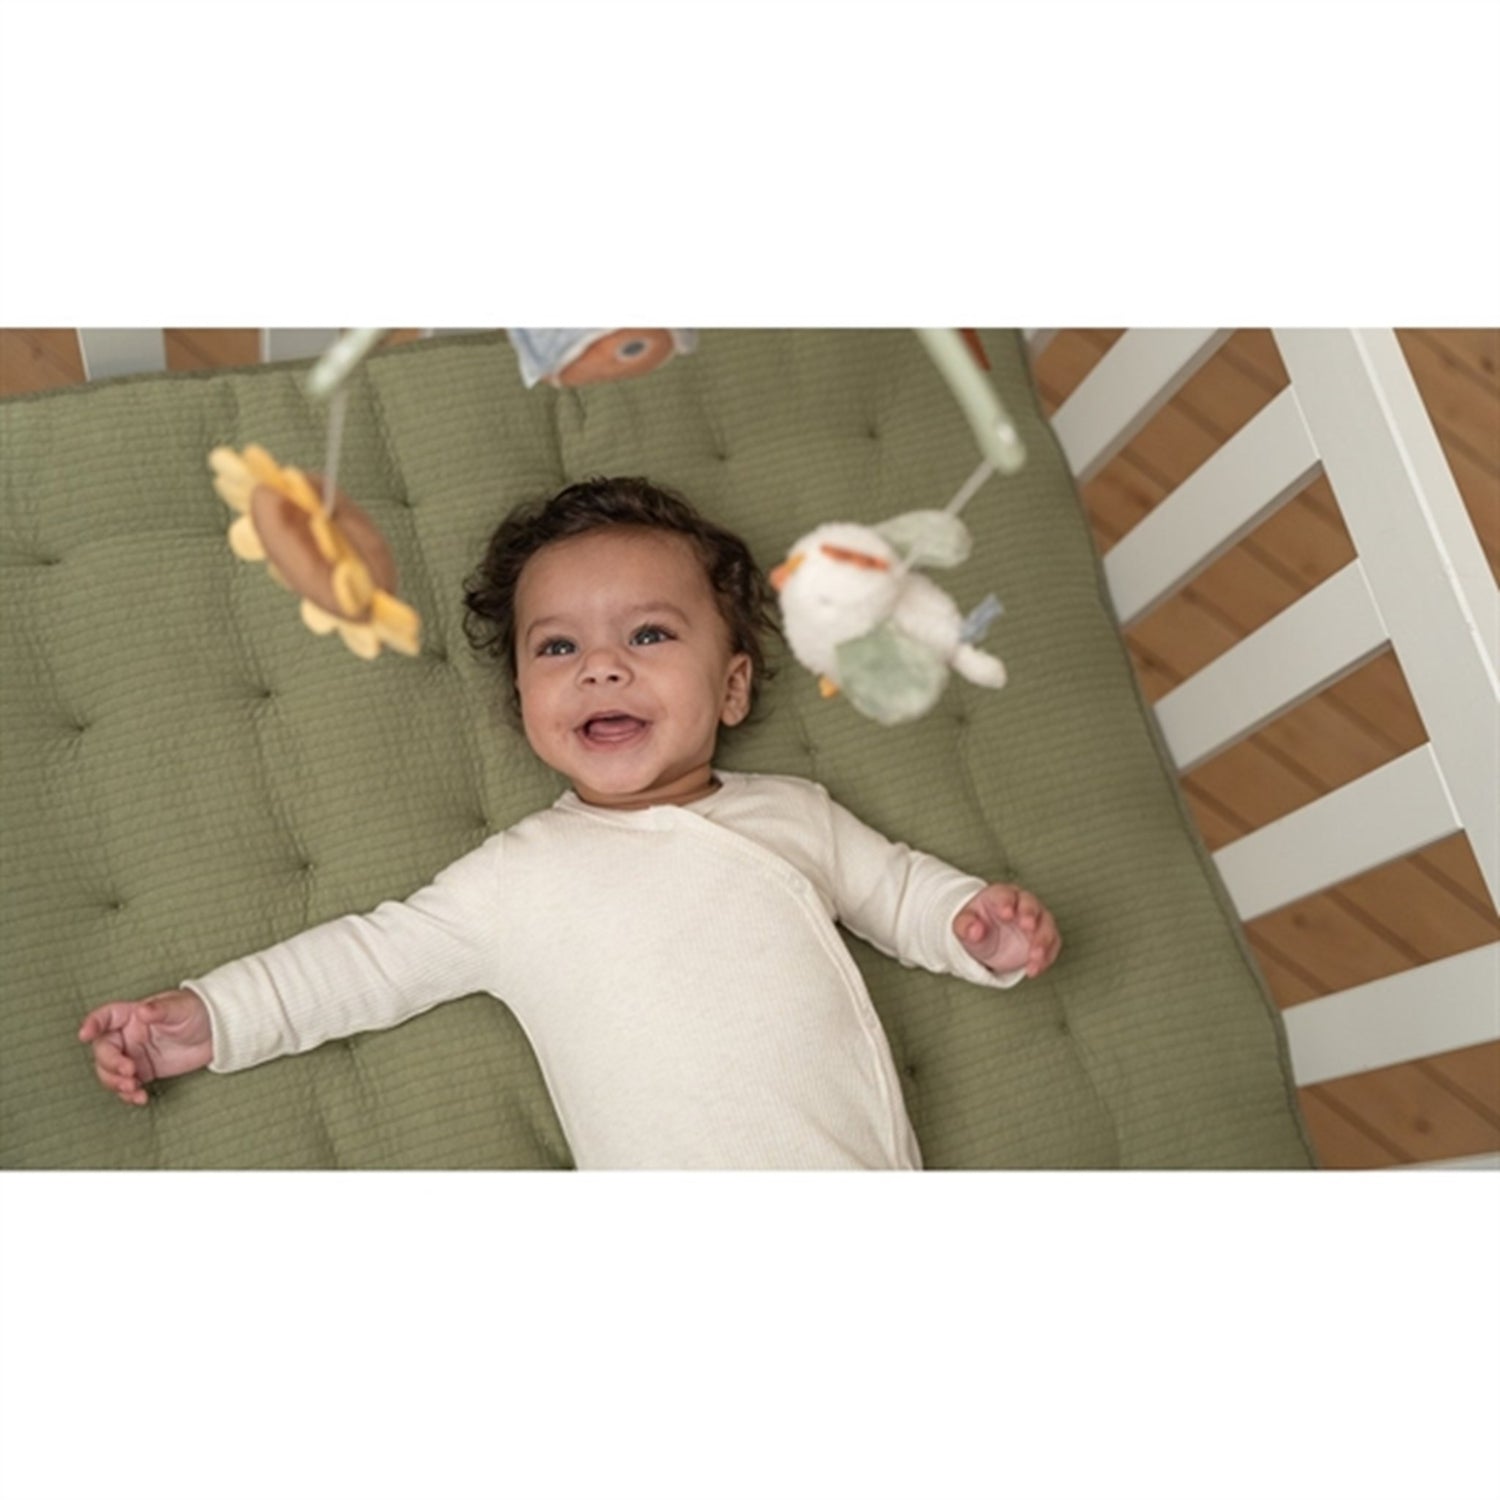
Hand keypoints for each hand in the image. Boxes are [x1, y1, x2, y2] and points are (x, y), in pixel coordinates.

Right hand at [78, 990, 213, 1105]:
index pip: (105, 1017)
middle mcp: (128, 1036)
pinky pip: (127, 1086)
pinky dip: (129, 1095)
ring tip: (133, 1087)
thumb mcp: (180, 1008)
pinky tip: (140, 1098)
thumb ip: (160, 1009)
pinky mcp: (144, 1072)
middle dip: (110, 1064)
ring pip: (109, 1072)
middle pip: (103, 1051)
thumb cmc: (197, 1011)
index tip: (85, 1035)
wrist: (217, 1032)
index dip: (92, 1024)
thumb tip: (143, 1011)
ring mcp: (134, 1055)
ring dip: (115, 1083)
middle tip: (129, 1071)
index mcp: (132, 1015)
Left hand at [953, 884, 1061, 979]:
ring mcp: (1036, 919)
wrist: (987, 940)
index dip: (1007, 903)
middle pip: (1030, 904)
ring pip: (1046, 924)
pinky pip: (1052, 943)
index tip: (1006, 914)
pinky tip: (1035, 969)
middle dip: (1030, 915)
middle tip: (1027, 927)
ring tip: (1034, 957)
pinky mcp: (1044, 936)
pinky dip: (1046, 956)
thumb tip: (974, 930)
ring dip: (1042, 940)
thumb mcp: (964, 926)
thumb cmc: (976, 925)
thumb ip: (966, 925)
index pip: (1005, 894)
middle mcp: (1021, 903)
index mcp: (1000, 895)